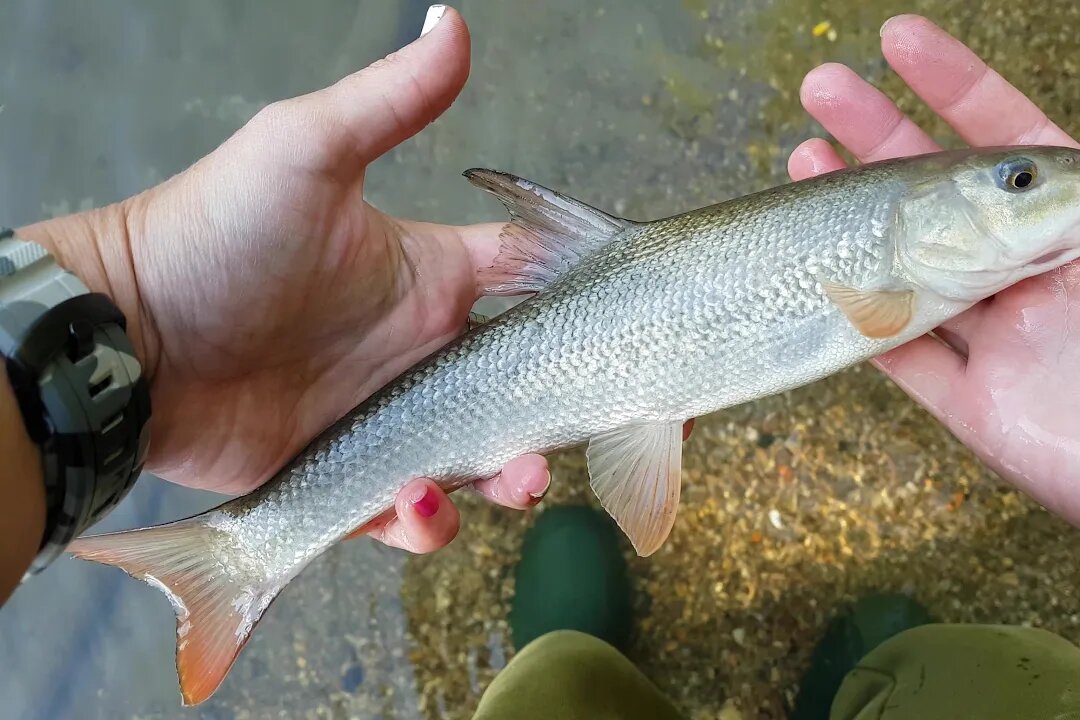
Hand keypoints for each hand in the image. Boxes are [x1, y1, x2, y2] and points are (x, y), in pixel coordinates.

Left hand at [19, 7, 550, 553]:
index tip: (615, 327)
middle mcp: (417, 348)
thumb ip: (390, 100)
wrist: (123, 336)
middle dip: (550, 415)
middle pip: (518, 388)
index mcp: (427, 276)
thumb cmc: (212, 233)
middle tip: (554, 438)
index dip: (577, 304)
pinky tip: (416, 506)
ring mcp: (383, 415)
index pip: (528, 283)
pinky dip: (425, 519)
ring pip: (476, 459)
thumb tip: (455, 22)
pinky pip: (408, 510)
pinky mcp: (345, 476)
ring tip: (504, 481)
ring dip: (504, 477)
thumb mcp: (306, 152)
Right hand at [790, 15, 1079, 646]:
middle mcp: (1047, 280)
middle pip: (943, 196)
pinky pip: (910, 360)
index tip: (901, 45)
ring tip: (804, 165)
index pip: (1016, 140)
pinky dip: (861, 319)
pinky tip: (819, 275)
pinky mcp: (987, 412)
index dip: (956, 89)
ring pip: (909, 268)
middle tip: (827, 89)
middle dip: (882, 138)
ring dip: (855, 218)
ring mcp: (1013, 345)